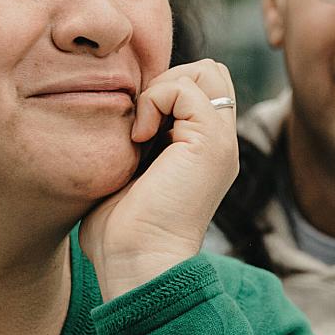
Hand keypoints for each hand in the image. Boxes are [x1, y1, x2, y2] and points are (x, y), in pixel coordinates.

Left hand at [80, 59, 238, 300]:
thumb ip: (133, 141)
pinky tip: (140, 137)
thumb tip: (114, 116)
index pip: (198, 87)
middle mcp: (218, 142)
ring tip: (141, 129)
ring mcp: (220, 141)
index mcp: (201, 149)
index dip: (163, 90)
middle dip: (168, 80)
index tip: (133, 126)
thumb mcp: (127, 174)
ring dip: (163, 87)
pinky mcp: (211, 143)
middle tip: (140, 121)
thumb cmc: (120, 234)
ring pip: (207, 70)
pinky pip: (186, 87)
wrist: (138, 265)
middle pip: (210, 71)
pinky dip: (155, 100)